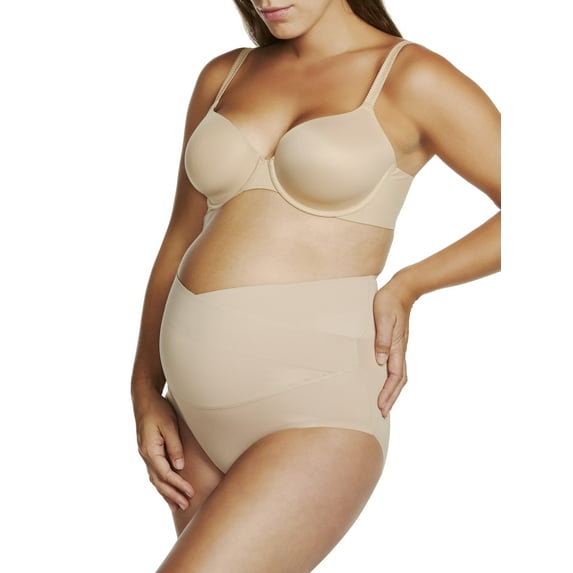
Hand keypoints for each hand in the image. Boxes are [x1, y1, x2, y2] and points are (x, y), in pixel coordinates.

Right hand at [134, 390, 194, 511]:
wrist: (144, 398)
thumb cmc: (158, 409)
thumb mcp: (169, 425)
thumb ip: (175, 446)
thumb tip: (179, 467)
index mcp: (149, 450)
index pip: (165, 474)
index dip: (178, 485)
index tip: (190, 493)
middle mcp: (145, 455)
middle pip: (158, 481)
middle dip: (172, 495)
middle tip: (185, 506)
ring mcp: (145, 453)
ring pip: (155, 479)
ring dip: (166, 493)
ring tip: (176, 506)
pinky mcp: (148, 450)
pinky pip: (154, 472)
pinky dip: (161, 483)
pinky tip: (167, 489)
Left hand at [373, 278, 414, 417]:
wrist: (402, 289)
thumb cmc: (388, 302)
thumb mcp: (383, 318)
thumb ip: (381, 339)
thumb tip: (379, 361)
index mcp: (397, 347)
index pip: (394, 376)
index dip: (388, 392)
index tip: (380, 406)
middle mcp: (400, 350)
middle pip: (399, 380)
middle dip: (391, 398)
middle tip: (381, 413)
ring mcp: (399, 348)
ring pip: (398, 375)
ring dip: (392, 391)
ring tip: (383, 404)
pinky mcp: (396, 344)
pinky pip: (395, 367)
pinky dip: (391, 380)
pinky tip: (384, 382)